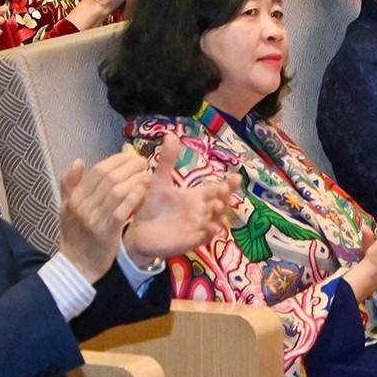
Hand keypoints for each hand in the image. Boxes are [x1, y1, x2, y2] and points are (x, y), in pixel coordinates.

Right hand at [57, 150, 152, 280]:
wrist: (77, 265)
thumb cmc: (75, 234)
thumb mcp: (66, 208)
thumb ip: (69, 184)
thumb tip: (77, 161)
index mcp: (74, 198)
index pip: (97, 171)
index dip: (116, 160)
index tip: (131, 156)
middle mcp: (83, 206)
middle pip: (109, 178)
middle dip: (129, 166)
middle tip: (143, 162)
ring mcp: (94, 220)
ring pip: (117, 191)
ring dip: (135, 179)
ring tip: (147, 174)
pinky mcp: (107, 233)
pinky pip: (122, 211)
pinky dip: (134, 198)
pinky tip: (144, 191)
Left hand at [122, 135, 231, 264]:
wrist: (139, 231)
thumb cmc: (153, 206)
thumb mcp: (160, 181)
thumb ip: (167, 160)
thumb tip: (171, 134)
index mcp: (198, 197)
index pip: (218, 189)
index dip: (229, 184)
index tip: (237, 177)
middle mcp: (202, 211)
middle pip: (221, 204)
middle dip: (225, 197)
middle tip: (223, 189)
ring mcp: (198, 227)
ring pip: (216, 220)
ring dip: (219, 214)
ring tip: (216, 205)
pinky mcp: (191, 241)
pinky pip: (205, 238)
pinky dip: (210, 233)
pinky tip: (212, 228)